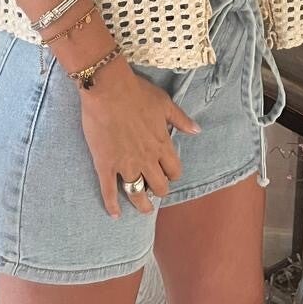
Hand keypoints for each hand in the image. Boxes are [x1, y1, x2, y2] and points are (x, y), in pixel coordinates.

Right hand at [78, 58, 200, 217]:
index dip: (173, 175)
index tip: (169, 175)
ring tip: (143, 208)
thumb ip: (181, 120)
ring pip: (137, 194)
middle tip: (155, 190)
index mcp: (162, 145)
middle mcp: (147, 159)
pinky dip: (112, 204)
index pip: (174, 170)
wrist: (108, 89)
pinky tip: (114, 214)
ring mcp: (126, 164)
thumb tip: (196, 131)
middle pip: (158, 186)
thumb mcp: (165, 103)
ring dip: (141, 204)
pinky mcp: (105, 165)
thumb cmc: (137, 93)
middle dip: (159, 190)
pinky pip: (109, 190)